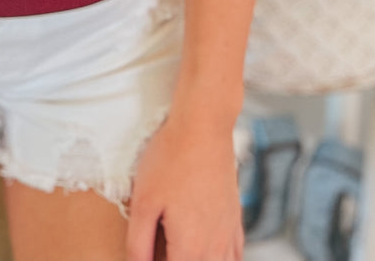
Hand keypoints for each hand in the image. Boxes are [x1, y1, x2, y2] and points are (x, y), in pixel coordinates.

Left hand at [125, 110, 243, 260]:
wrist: (203, 128)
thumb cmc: (171, 159)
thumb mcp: (143, 202)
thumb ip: (138, 243)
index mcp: (189, 250)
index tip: (147, 256)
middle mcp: (214, 250)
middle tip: (158, 248)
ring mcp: (228, 236)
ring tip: (177, 248)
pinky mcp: (235, 222)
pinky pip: (234, 258)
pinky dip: (219, 260)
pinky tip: (205, 253)